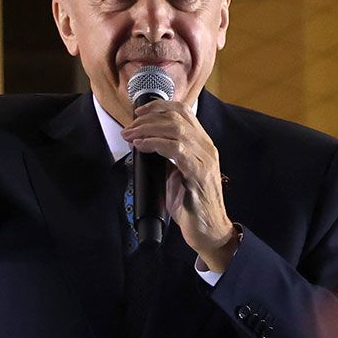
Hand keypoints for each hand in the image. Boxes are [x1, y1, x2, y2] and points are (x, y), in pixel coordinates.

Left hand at [125, 98, 236, 269]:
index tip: (139, 112)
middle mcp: (206, 148)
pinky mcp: (199, 175)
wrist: (209, 230)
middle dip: (147, 119)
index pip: (183, 111)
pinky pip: (176, 150)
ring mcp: (205, 160)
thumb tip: (143, 143)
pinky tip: (142, 146)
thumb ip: (167, 156)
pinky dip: (155, 144)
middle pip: (176, 117)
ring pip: (176, 130)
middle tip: (128, 129)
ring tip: (130, 136)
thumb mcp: (177, 174)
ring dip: (147, 130)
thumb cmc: (192, 204)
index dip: (159, 107)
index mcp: (202, 144)